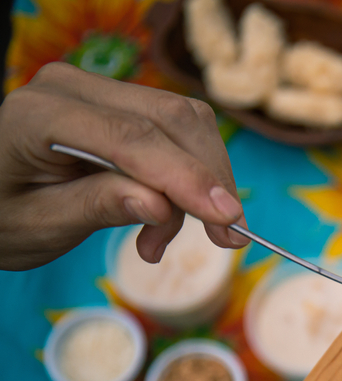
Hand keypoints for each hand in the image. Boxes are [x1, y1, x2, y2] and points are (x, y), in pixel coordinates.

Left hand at [0, 62, 248, 270]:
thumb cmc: (4, 214)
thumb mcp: (39, 225)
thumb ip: (96, 208)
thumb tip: (159, 205)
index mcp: (38, 114)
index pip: (130, 137)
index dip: (186, 176)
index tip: (227, 217)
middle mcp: (72, 87)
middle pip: (170, 120)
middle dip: (208, 180)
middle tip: (227, 238)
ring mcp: (100, 89)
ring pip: (184, 121)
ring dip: (201, 182)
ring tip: (163, 240)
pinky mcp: (122, 103)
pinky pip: (177, 130)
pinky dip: (190, 176)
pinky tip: (166, 216)